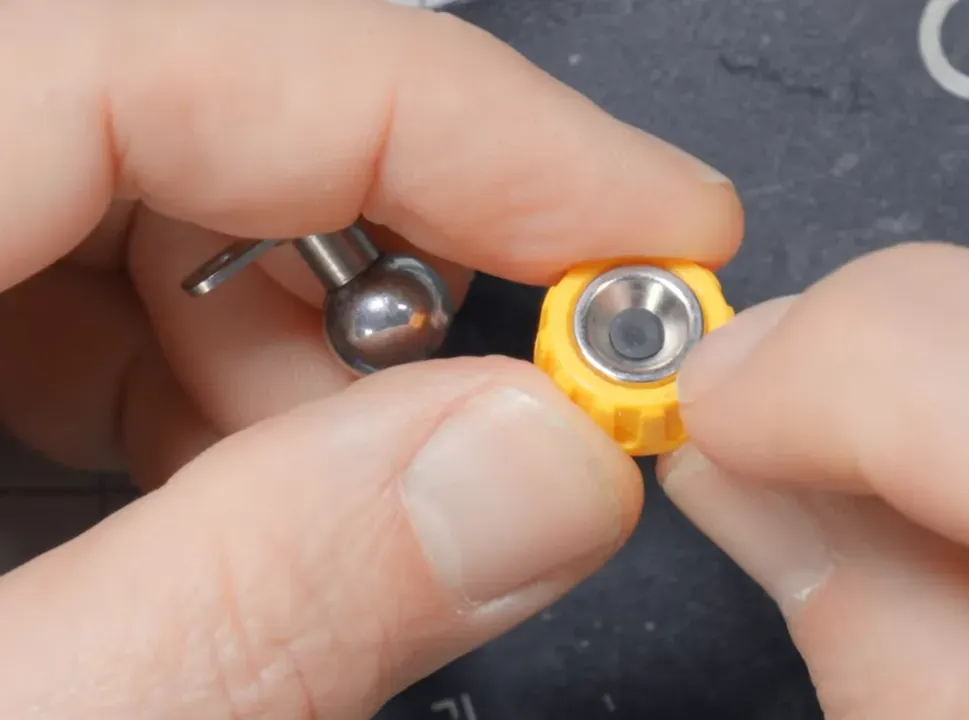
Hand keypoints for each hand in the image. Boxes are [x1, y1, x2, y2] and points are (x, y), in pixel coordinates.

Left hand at [0, 1, 741, 716]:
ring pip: (126, 187)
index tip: (652, 225)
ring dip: (285, 337)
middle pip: (184, 104)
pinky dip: (178, 374)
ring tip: (351, 489)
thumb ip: (262, 596)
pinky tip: (212, 492)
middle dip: (392, 261)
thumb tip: (534, 469)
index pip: (203, 42)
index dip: (473, 121)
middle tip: (513, 409)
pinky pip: (49, 270)